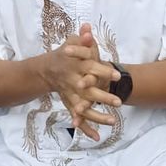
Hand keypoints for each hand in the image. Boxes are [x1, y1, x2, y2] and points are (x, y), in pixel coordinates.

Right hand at [40, 23, 120, 140]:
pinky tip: (96, 137)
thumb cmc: (65, 54)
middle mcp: (73, 82)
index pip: (91, 68)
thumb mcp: (72, 43)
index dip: (103, 72)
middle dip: (103, 97)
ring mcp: (71, 95)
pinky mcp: (70, 104)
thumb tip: (88, 28)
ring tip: (113, 121)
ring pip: (84, 108)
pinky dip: (86, 128)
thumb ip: (82, 38)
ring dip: (97, 116)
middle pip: (88, 91)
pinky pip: (78, 117)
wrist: (47, 69)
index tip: (117, 76)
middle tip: (119, 102)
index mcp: (76, 67)